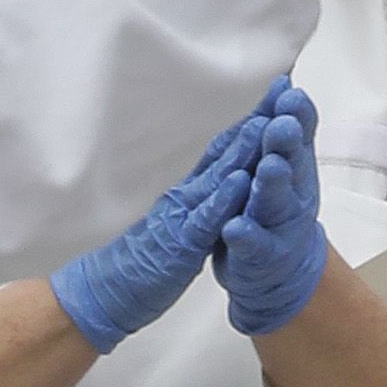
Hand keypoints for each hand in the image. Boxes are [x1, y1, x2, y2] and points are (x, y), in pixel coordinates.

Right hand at [52, 106, 263, 353]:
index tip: (276, 99)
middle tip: (280, 93)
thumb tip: (223, 179)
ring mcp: (182, 217)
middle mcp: (187, 196)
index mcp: (190, 193)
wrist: (106, 293)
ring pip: (216, 178)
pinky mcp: (179, 245)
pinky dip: (222, 199)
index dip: (251, 125)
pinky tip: (241, 181)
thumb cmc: (144, 262)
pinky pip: (204, 220)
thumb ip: (200, 201)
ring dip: (242, 151)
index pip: (224, 152)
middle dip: (254, 124)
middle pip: (224, 154)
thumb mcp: (179, 224)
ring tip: (266, 123)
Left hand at [209, 80, 328, 334]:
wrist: (280, 273)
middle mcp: (293, 194)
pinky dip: (245, 236)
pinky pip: (252, 246)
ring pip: (274, 204)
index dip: (296, 115)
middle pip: (289, 164)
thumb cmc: (277, 209)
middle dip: (285, 143)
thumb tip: (285, 81)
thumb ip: (286, 129)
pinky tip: (235, 227)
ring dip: (273, 184)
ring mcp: (277, 227)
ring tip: (269, 166)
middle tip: (282, 123)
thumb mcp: (284, 164)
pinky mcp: (260, 257)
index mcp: (295, 167)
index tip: (290, 93)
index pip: (297, 135)